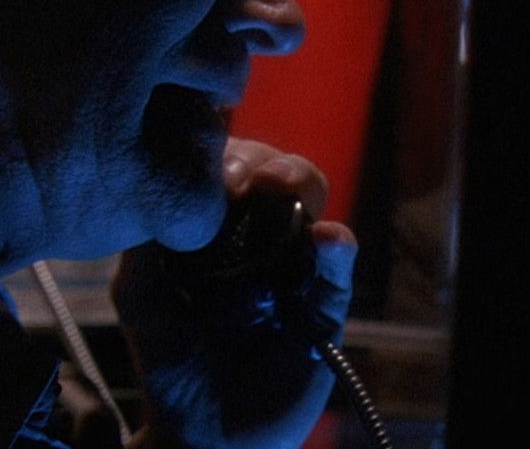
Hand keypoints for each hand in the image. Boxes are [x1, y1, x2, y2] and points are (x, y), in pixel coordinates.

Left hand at [112, 138, 357, 448]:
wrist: (209, 434)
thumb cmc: (171, 362)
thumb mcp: (143, 296)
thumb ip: (149, 244)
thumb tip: (169, 191)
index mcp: (217, 228)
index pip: (233, 169)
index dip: (231, 157)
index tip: (221, 171)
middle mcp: (260, 240)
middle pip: (280, 176)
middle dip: (272, 165)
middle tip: (256, 176)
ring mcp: (295, 268)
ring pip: (315, 206)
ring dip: (304, 187)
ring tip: (286, 190)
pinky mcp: (324, 304)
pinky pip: (338, 267)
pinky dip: (336, 247)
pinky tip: (326, 238)